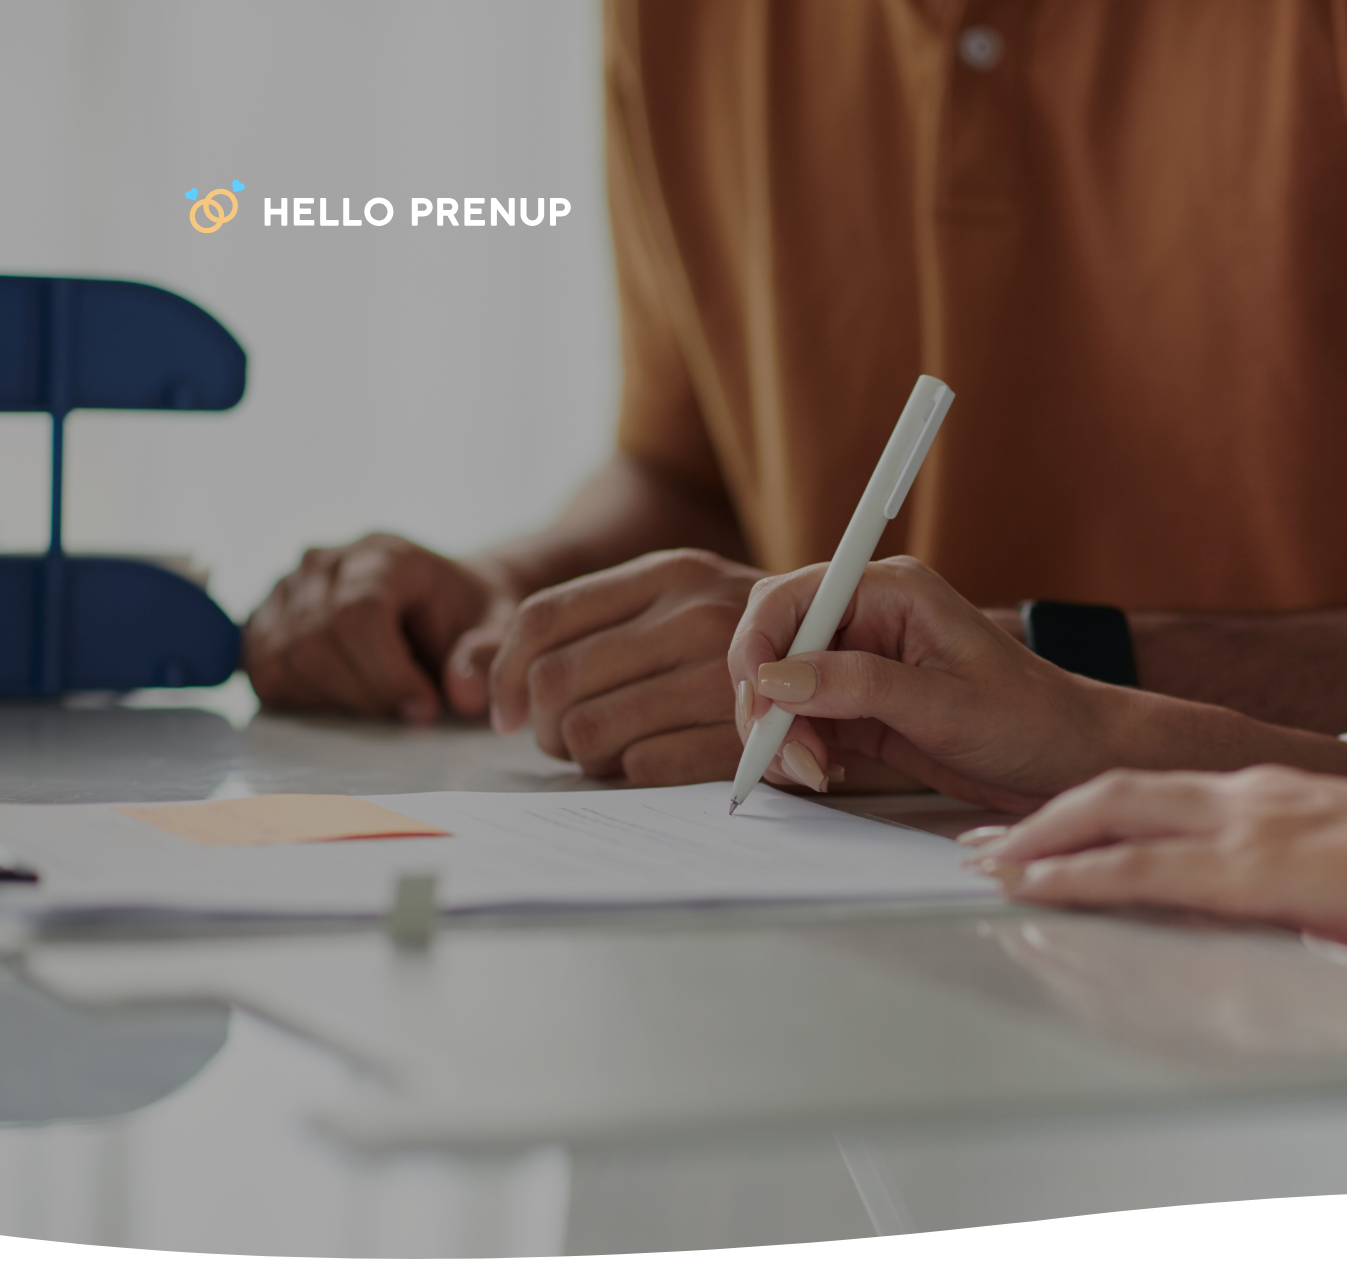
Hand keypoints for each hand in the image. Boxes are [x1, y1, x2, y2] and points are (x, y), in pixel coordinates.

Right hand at [245, 534, 517, 721]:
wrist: (440, 598)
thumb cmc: (467, 613)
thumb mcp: (498, 627)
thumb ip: (486, 655)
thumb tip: (462, 695)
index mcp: (383, 554)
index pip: (357, 613)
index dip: (387, 674)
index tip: (425, 708)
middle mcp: (323, 562)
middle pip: (313, 642)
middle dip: (364, 694)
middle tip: (407, 712)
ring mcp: (286, 589)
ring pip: (282, 661)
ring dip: (334, 701)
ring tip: (381, 702)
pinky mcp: (265, 620)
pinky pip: (264, 673)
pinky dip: (304, 699)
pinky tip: (348, 696)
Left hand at [488, 548, 762, 783]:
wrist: (878, 662)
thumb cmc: (763, 644)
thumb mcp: (687, 604)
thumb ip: (601, 623)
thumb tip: (468, 669)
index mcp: (671, 571)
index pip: (543, 618)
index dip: (502, 674)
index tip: (504, 713)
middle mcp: (695, 610)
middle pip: (555, 682)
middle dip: (544, 728)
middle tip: (564, 743)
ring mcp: (722, 671)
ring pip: (589, 732)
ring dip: (586, 759)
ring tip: (609, 757)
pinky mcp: (741, 730)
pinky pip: (643, 765)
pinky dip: (631, 776)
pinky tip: (649, 767)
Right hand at [728, 557, 1134, 812]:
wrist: (1069, 758)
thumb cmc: (1030, 720)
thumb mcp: (945, 705)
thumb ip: (860, 687)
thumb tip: (778, 680)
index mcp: (891, 592)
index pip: (792, 597)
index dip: (759, 645)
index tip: (760, 700)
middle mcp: (868, 620)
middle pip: (774, 644)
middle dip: (768, 701)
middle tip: (786, 754)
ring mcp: (861, 664)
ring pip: (782, 690)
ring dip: (782, 733)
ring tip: (815, 772)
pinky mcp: (862, 706)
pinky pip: (804, 720)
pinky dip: (798, 748)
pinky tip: (825, 772)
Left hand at [970, 766, 1346, 953]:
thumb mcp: (1346, 871)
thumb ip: (1291, 881)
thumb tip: (1265, 909)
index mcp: (1266, 796)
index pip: (1155, 793)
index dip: (1087, 809)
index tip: (1040, 828)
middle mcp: (1243, 795)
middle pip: (1113, 791)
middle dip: (1040, 818)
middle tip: (984, 843)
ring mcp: (1243, 824)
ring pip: (1113, 818)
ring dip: (1043, 840)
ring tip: (990, 863)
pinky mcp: (1251, 866)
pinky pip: (1143, 868)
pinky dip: (1082, 875)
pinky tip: (1043, 888)